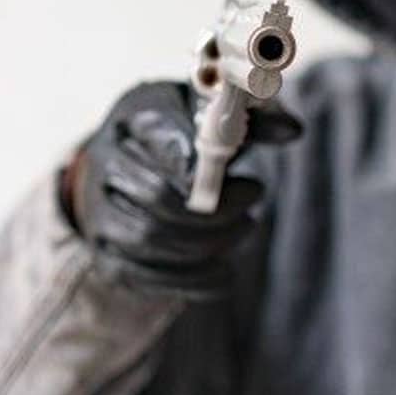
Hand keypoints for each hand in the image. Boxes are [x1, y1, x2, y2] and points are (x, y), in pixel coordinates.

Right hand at [69, 81, 301, 298]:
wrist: (132, 163)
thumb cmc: (182, 133)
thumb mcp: (213, 115)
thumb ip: (252, 122)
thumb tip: (292, 130)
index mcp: (135, 118)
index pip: (158, 136)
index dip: (197, 159)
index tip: (232, 169)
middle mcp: (108, 163)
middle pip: (156, 196)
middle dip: (216, 208)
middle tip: (255, 195)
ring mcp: (102, 211)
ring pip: (150, 239)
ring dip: (208, 242)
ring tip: (245, 226)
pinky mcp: (110, 253)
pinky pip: (146, 276)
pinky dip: (193, 279)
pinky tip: (225, 271)